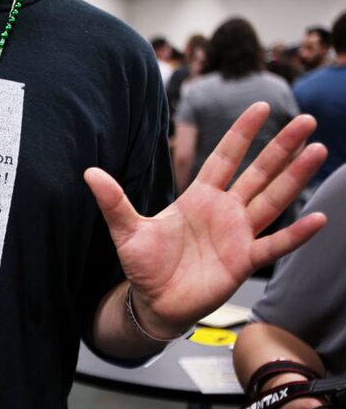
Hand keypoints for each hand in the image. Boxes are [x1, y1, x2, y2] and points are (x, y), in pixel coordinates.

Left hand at [84, 102, 326, 334]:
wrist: (154, 302)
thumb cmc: (144, 265)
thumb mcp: (126, 230)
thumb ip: (113, 201)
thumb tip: (89, 173)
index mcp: (198, 198)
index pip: (224, 158)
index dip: (241, 134)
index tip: (259, 106)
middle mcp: (223, 212)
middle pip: (258, 173)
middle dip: (281, 147)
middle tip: (306, 120)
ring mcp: (237, 235)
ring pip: (272, 200)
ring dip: (294, 178)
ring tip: (317, 151)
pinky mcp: (243, 262)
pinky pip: (274, 245)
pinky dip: (296, 233)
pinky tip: (319, 217)